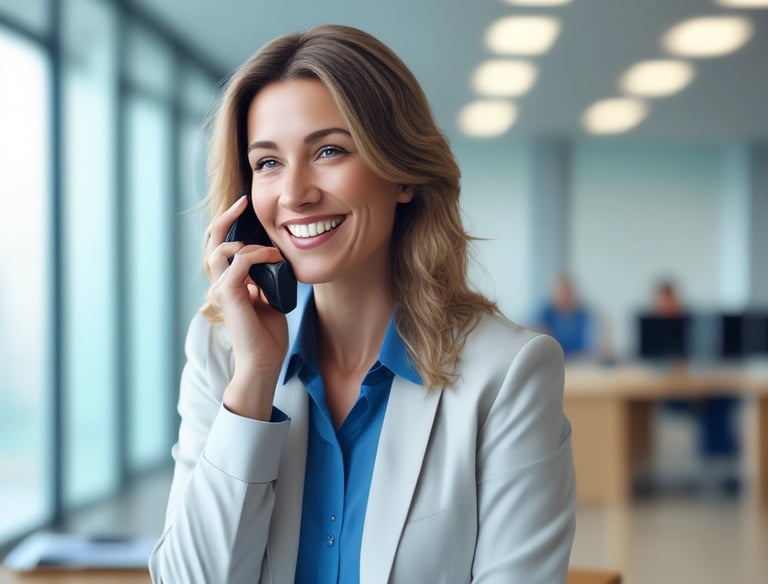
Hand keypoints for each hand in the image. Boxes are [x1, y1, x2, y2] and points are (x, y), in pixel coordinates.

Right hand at [205, 195, 288, 419]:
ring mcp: (220, 289)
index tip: (244, 208)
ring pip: (220, 249)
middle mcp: (218, 284)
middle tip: (242, 202)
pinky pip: (237, 262)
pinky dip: (256, 255)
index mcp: (226, 283)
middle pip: (211, 241)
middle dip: (225, 218)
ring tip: (272, 251)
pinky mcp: (228, 294)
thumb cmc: (268, 333)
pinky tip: (273, 259)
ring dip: (248, 243)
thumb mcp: (268, 297)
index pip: (220, 247)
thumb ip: (264, 278)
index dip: (229, 225)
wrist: (264, 360)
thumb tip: (272, 259)